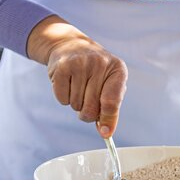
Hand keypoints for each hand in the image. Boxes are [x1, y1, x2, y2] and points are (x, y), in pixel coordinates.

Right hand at [27, 15, 127, 137]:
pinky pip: (62, 99)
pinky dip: (64, 97)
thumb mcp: (108, 84)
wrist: (70, 46)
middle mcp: (100, 64)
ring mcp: (80, 64)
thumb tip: (105, 132)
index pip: (112, 101)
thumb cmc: (94, 71)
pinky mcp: (61, 67)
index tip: (104, 133)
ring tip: (77, 86)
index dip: (108, 120)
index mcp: (117, 69)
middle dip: (87, 112)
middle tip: (86, 102)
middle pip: (91, 108)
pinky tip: (67, 83)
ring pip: (76, 105)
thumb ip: (109, 108)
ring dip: (75, 103)